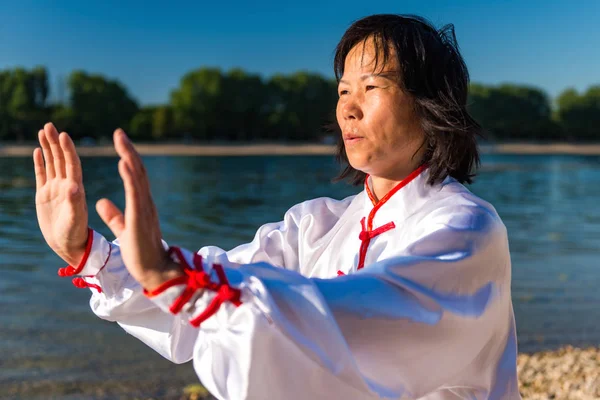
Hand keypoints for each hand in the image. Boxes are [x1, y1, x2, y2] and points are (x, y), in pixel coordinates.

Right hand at [34, 123, 88, 265]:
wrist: (68, 245)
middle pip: (61, 159)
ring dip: (48, 147)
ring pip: (52, 163)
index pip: (72, 164)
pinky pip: (42, 174)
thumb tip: (74, 186)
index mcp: (76, 189)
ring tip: (43, 130)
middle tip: (49, 125)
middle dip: (55, 142)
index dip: (68, 150)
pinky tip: (38, 150)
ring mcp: (55, 189)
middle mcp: (66, 185)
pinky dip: (41, 162)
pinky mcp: (45, 195)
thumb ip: (75, 203)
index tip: (63, 135)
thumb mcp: (75, 219)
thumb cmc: (75, 234)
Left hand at [96, 129, 182, 290]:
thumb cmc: (141, 253)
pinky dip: (129, 177)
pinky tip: (123, 163)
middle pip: (137, 171)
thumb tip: (100, 201)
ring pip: (138, 178)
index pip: (134, 176)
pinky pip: (134, 194)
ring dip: (129, 157)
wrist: (155, 271)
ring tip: (121, 140)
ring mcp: (145, 208)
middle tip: (119, 132)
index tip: (119, 143)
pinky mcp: (140, 218)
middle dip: (128, 151)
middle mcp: (145, 202)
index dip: (127, 158)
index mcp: (141, 204)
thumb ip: (114, 215)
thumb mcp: (124, 230)